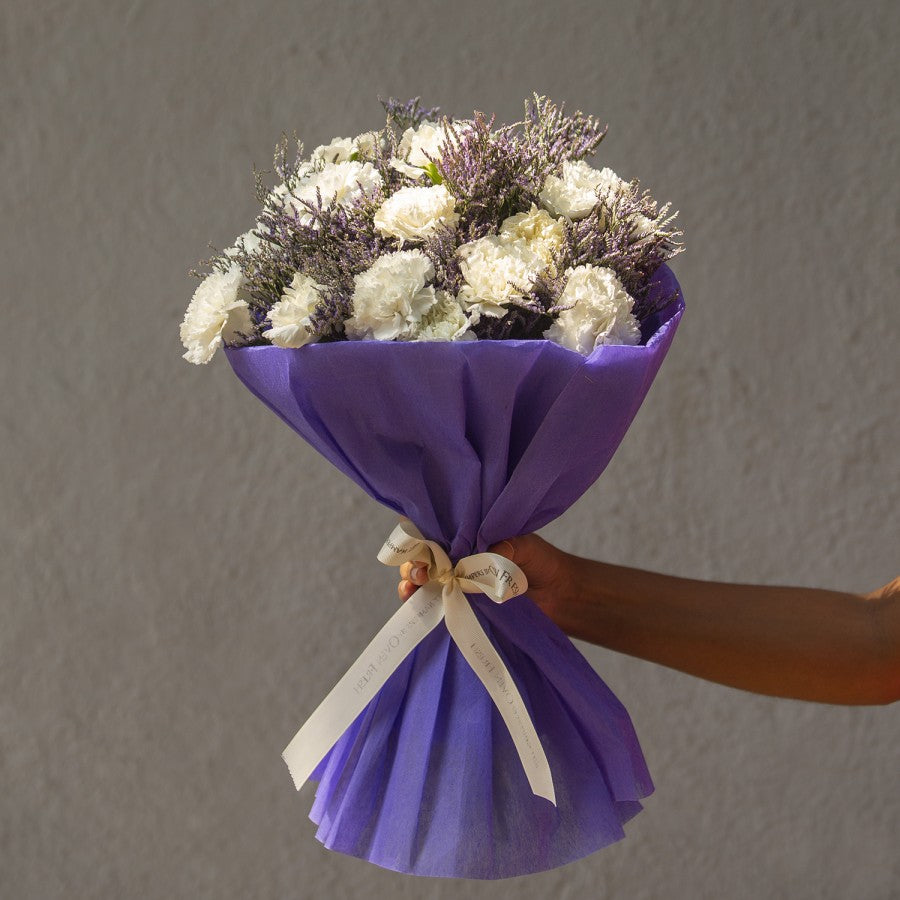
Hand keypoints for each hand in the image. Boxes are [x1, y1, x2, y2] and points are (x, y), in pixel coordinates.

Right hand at [397, 530, 573, 624]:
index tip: (420, 544)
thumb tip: (481, 555)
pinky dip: (422, 604)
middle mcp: (457, 557)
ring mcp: (456, 582)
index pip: (435, 529)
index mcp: (468, 535)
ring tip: (413, 587)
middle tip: (421, 572)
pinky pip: (435, 603)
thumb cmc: (541, 562)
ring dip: (412, 582)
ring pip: (422, 580)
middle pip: (422, 556)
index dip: (421, 534)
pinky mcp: (461, 605)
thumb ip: (503, 547)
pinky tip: (416, 603)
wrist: (559, 596)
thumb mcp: (523, 546)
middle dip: (414, 562)